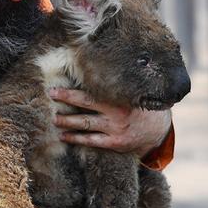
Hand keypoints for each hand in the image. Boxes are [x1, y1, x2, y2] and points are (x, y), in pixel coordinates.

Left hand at [48, 88, 171, 157]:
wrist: (157, 129)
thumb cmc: (138, 105)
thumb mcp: (132, 92)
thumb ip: (116, 84)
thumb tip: (94, 65)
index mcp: (121, 96)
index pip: (93, 90)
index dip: (73, 88)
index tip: (57, 85)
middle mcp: (117, 112)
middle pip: (86, 104)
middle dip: (67, 99)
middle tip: (51, 95)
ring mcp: (116, 128)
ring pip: (86, 124)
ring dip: (67, 121)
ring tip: (54, 118)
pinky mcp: (115, 143)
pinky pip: (91, 140)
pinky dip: (76, 138)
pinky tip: (64, 136)